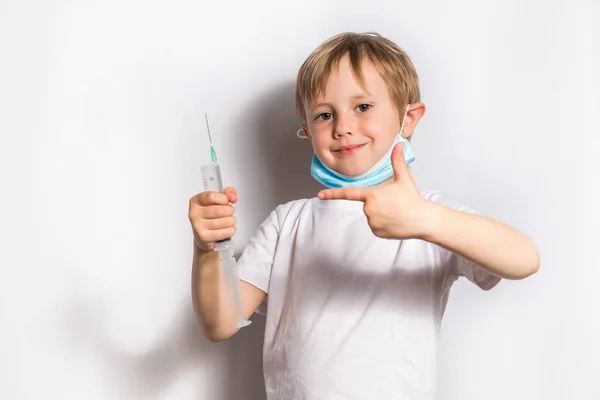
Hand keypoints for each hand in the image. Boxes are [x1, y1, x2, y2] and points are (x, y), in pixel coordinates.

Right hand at [189, 187, 236, 250]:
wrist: (203, 235)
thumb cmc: (210, 215)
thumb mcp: (217, 200)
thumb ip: (228, 193)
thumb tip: (232, 197)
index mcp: (196, 201)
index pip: (210, 196)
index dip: (223, 198)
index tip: (226, 201)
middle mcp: (194, 213)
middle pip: (220, 210)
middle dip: (230, 210)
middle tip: (229, 212)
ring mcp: (198, 226)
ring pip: (224, 221)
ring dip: (231, 220)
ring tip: (229, 220)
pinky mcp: (204, 237)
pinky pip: (225, 232)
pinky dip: (231, 230)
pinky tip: (227, 228)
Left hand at [318, 143, 435, 239]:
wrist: (423, 220)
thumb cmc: (412, 198)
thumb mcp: (404, 178)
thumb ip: (398, 161)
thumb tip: (399, 144)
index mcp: (371, 195)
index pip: (348, 193)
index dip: (332, 194)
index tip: (319, 195)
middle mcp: (368, 210)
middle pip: (367, 204)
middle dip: (378, 202)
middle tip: (394, 202)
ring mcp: (372, 222)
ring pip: (371, 215)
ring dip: (381, 213)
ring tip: (396, 212)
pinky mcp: (377, 232)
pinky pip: (375, 226)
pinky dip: (383, 224)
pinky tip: (395, 221)